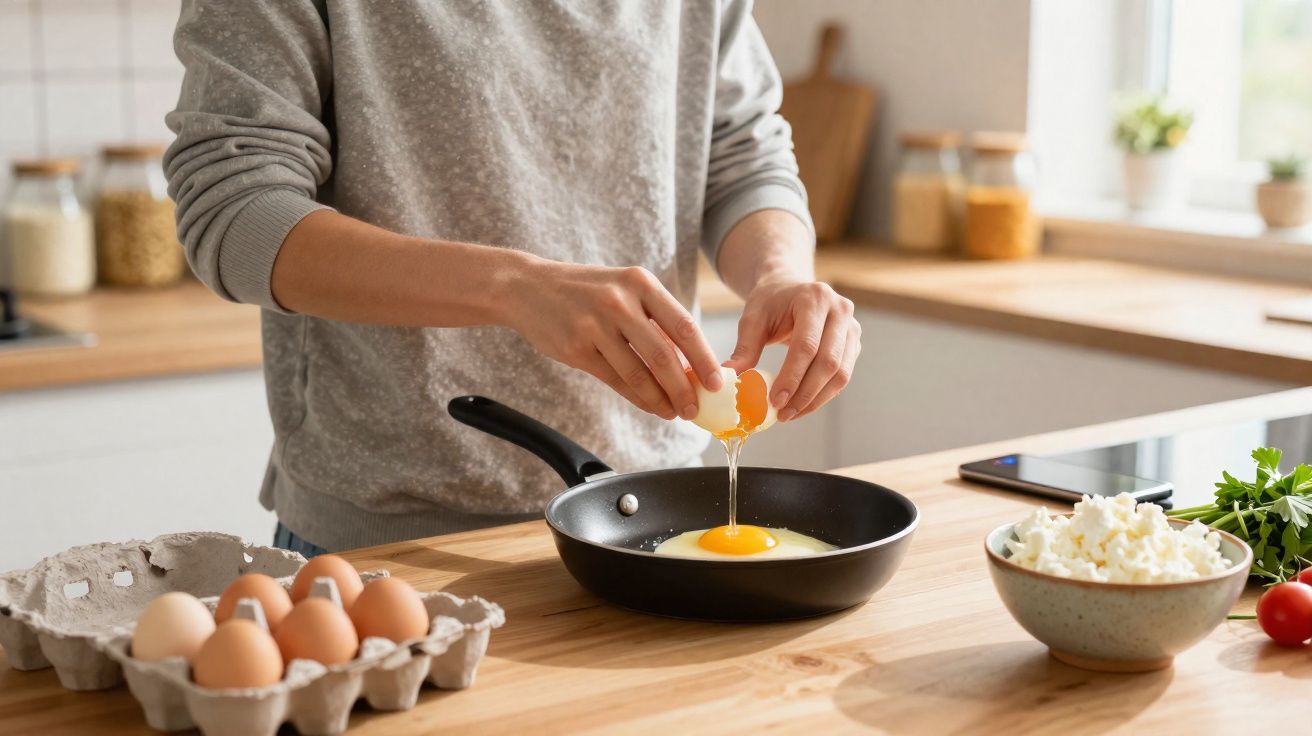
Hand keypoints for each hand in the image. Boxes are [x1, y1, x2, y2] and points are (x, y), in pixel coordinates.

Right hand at [506, 258, 723, 419]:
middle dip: (684, 388)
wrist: (528, 287)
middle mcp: (619, 301)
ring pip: (638, 373)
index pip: (683, 326)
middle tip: (696, 408)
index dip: (704, 358)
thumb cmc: (586, 291)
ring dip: (661, 399)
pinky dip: (637, 397)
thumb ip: (655, 321)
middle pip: (663, 355)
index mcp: (640, 282)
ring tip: (674, 412)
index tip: (717, 382)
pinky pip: (614, 380)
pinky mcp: (576, 348)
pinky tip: (650, 405)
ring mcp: (595, 325)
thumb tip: (691, 363)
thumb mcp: (624, 289)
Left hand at [723, 279, 859, 420]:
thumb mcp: (752, 319)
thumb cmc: (770, 303)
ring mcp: (852, 327)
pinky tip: (802, 405)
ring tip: (791, 414)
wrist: (789, 289)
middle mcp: (840, 310)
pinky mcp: (854, 343)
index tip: (775, 401)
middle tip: (783, 414)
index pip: (806, 345)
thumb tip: (730, 378)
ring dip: (816, 399)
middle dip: (805, 393)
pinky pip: (843, 375)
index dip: (792, 377)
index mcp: (814, 298)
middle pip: (829, 362)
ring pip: (841, 373)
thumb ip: (745, 348)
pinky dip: (823, 395)